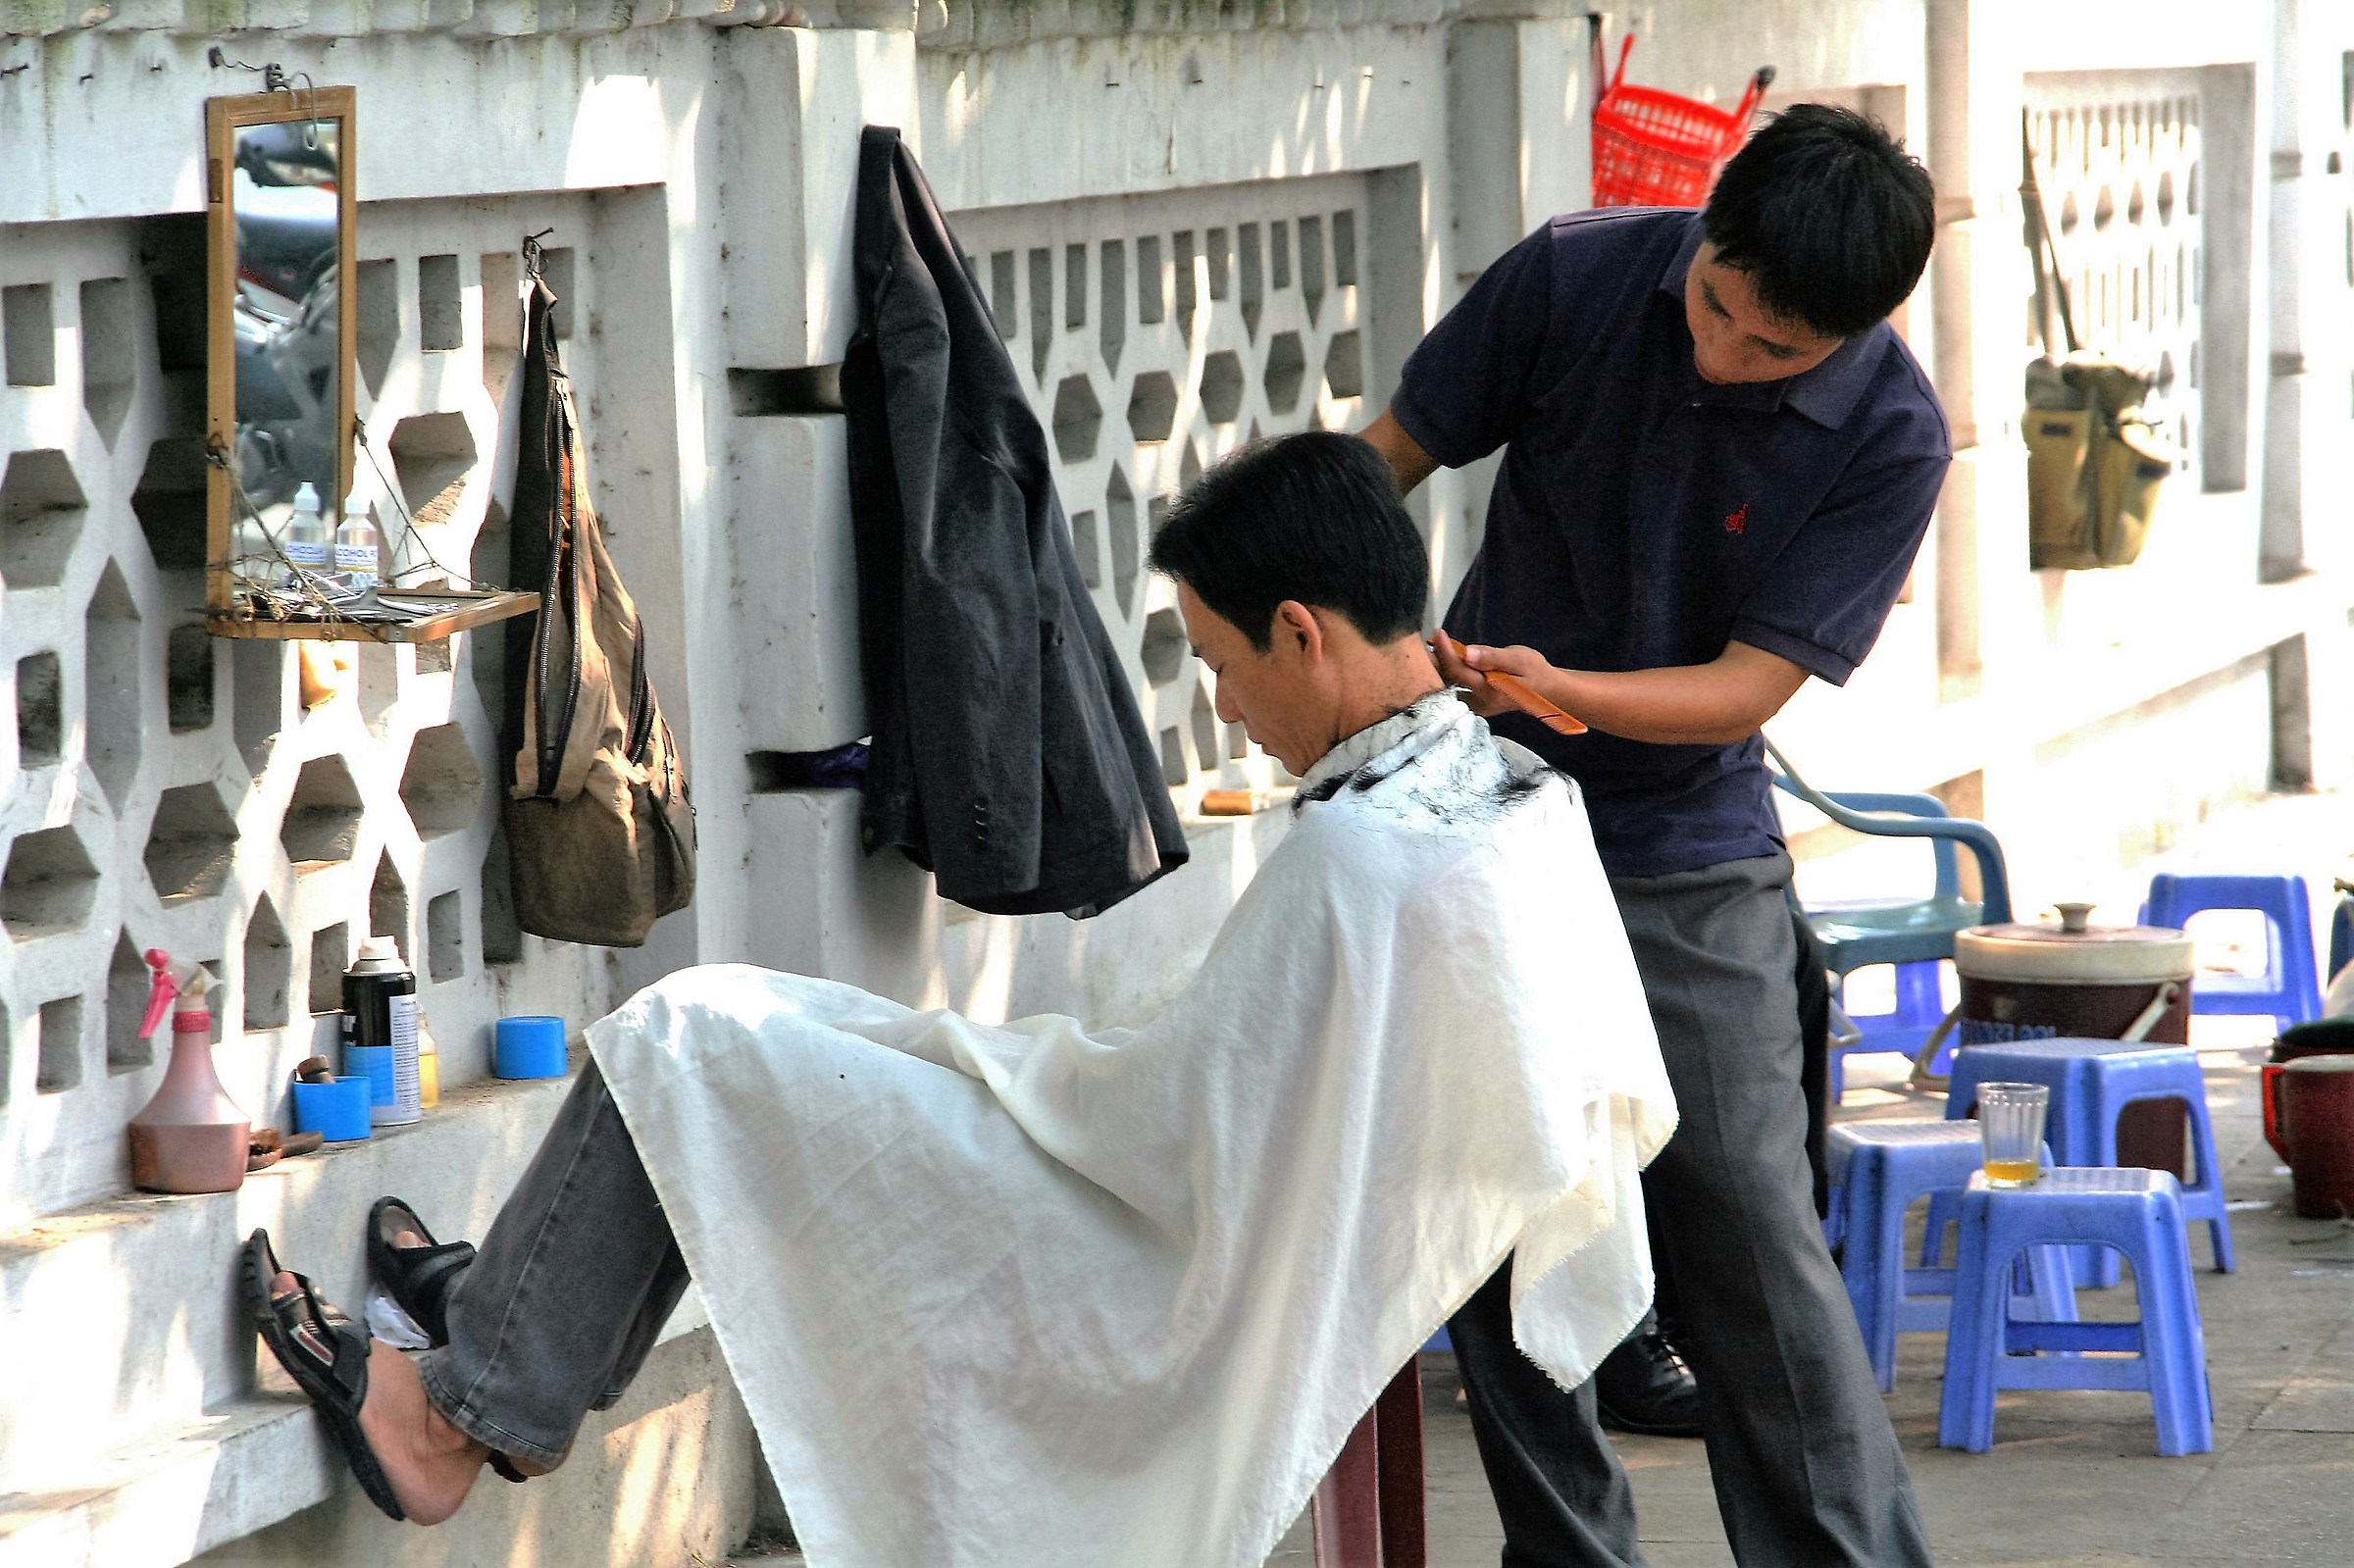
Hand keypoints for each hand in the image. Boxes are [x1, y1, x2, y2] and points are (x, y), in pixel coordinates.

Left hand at [1430, 630, 1555, 719]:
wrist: (1547, 691)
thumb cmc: (1535, 672)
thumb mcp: (1519, 659)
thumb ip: (1492, 657)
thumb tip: (1467, 653)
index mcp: (1489, 691)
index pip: (1458, 671)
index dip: (1445, 652)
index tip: (1438, 633)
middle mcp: (1479, 703)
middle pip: (1449, 681)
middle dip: (1436, 661)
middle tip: (1426, 641)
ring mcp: (1476, 706)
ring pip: (1450, 686)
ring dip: (1440, 668)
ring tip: (1431, 649)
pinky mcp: (1476, 704)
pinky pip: (1456, 688)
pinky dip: (1449, 674)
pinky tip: (1445, 661)